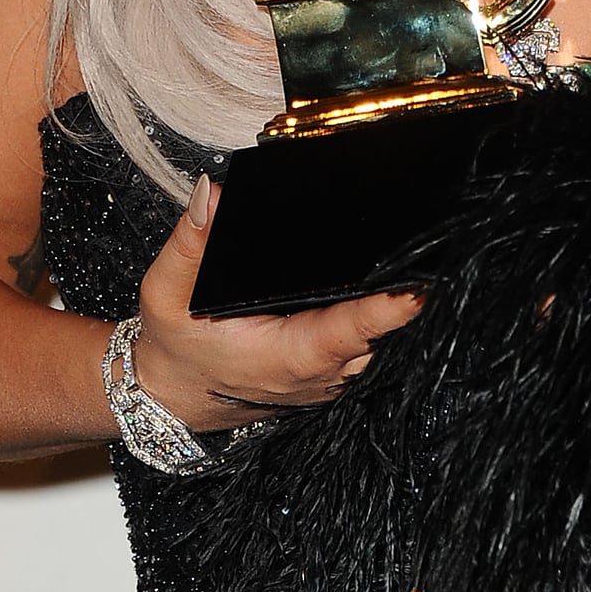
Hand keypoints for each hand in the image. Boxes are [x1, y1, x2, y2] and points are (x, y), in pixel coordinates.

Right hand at [131, 174, 422, 426]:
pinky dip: (381, 319)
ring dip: (396, 308)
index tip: (420, 285)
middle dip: (401, 295)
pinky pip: (373, 347)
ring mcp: (333, 379)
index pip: (350, 332)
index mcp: (288, 357)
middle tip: (423, 246)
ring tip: (414, 258)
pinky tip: (389, 283)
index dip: (387, 309)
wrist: (176, 393)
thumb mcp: (166, 292)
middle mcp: (321, 374)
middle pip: (383, 335)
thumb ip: (189, 243)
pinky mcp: (337, 376)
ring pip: (384, 344)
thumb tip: (211, 198)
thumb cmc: (177, 347)